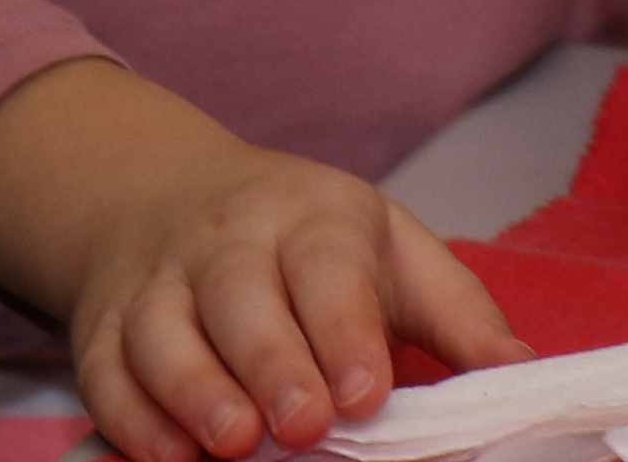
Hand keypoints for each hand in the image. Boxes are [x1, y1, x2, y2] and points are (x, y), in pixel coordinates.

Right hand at [0, 59, 529, 461]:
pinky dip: (128, 413)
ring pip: (163, 329)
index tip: (368, 393)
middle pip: (241, 294)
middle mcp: (228, 241)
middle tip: (303, 427)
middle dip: (271, 362)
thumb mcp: (391, 249)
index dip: (346, 329)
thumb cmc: (307, 240)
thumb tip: (521, 370)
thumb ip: (456, 312)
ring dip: (193, 389)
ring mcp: (159, 281)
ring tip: (232, 444)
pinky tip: (164, 454)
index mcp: (311, 217)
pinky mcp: (105, 324)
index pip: (327, 266)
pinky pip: (106, 368)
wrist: (164, 191)